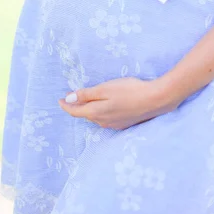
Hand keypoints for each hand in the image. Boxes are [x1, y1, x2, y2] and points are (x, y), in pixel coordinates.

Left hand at [58, 77, 179, 129]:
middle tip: (71, 97)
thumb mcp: (105, 89)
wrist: (155, 100)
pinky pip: (106, 119)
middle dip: (77, 107)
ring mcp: (114, 125)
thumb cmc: (129, 90)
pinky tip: (105, 106)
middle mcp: (103, 122)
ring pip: (96, 117)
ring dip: (89, 110)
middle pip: (85, 115)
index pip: (75, 111)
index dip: (65, 105)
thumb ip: (86, 94)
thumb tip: (68, 99)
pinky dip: (100, 112)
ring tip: (86, 100)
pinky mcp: (124, 124)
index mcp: (96, 113)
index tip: (59, 99)